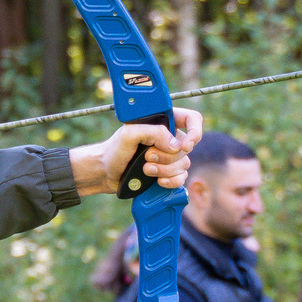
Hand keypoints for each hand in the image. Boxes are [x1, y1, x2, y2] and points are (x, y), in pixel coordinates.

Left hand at [69, 109, 203, 197]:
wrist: (106, 172)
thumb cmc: (114, 150)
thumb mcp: (129, 134)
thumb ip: (153, 132)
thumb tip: (176, 146)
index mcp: (163, 121)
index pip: (191, 119)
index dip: (195, 131)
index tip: (185, 145)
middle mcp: (169, 138)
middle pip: (187, 148)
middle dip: (167, 156)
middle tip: (147, 156)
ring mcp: (169, 156)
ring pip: (184, 164)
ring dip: (165, 170)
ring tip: (145, 169)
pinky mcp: (167, 173)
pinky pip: (181, 179)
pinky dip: (171, 182)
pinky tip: (157, 181)